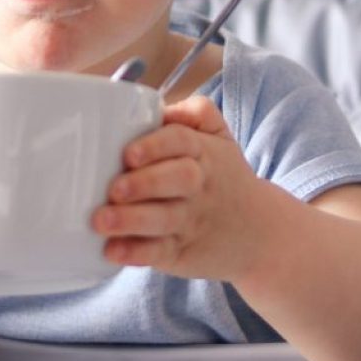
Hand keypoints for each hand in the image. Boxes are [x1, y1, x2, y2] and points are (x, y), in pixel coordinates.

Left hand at [92, 95, 269, 281]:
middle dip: (144, 183)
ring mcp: (190, 221)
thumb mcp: (220, 136)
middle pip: (176, 179)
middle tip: (115, 189)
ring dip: (131, 220)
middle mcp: (198, 185)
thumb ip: (195, 112)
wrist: (259, 232)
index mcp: (204, 151)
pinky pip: (159, 253)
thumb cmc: (223, 175)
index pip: (181, 141)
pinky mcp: (181, 252)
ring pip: (163, 218)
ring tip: (101, 220)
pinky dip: (135, 253)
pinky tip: (111, 251)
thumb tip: (159, 107)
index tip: (129, 154)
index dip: (154, 146)